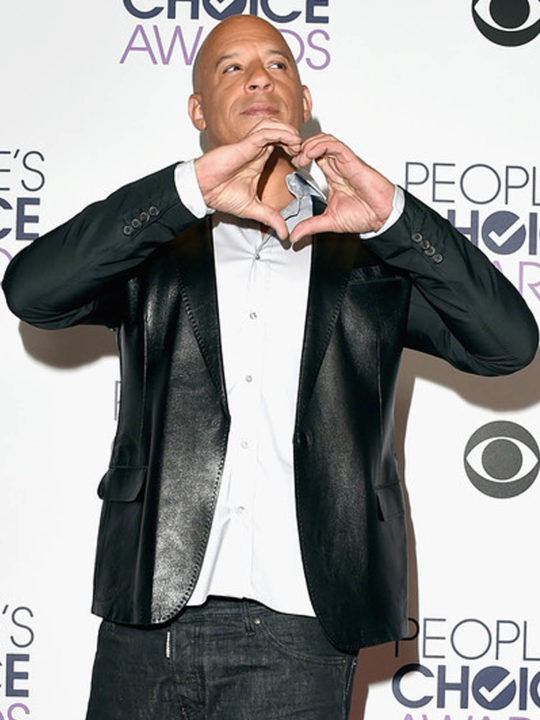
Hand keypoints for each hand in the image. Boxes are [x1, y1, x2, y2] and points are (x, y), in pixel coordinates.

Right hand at [194, 119, 301, 239]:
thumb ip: (271, 218)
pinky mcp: (245, 144)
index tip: (303, 162)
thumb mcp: (254, 209)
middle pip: (281, 132)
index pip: (282, 145)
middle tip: (304, 151)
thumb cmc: (221, 195)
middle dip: (296, 138)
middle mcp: (256, 150)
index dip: (295, 150)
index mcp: (259, 160)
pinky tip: (290, 140)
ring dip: (290, 132)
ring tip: (298, 144)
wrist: (203, 192)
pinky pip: (266, 131)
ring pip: (274, 126)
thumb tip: (284, 233)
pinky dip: (280, 132)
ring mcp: (251, 145)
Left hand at [289, 134, 394, 243]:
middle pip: (318, 143)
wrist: (382, 217)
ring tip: (300, 156)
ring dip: (309, 144)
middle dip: (302, 147)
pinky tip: (310, 154)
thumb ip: (311, 226)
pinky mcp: (352, 162)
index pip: (314, 156)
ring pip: (325, 140)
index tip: (292, 164)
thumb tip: (294, 235)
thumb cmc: (365, 215)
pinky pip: (335, 146)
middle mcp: (339, 167)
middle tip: (293, 157)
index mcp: (333, 176)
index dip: (301, 156)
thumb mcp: (329, 221)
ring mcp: (345, 163)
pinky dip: (320, 145)